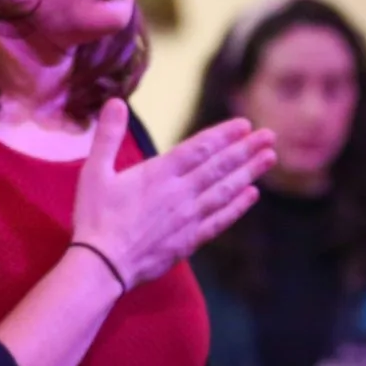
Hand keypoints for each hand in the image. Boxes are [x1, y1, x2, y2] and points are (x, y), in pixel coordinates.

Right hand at [70, 104, 275, 290]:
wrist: (103, 264)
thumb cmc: (95, 217)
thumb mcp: (94, 172)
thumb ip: (108, 136)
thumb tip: (115, 102)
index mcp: (158, 173)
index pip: (199, 148)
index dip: (224, 135)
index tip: (245, 124)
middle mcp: (180, 192)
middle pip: (220, 167)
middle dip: (246, 149)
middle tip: (270, 135)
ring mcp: (188, 217)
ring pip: (225, 191)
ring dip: (249, 173)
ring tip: (269, 158)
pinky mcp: (190, 240)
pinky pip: (220, 220)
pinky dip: (238, 207)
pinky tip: (251, 196)